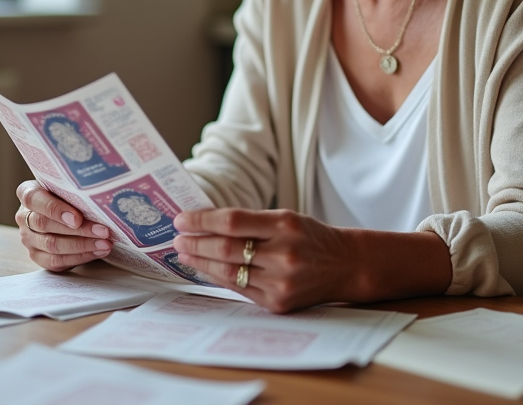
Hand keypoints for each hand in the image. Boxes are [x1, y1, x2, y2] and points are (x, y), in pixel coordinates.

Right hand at [15, 180, 113, 270]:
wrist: (66, 209)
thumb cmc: (69, 194)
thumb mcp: (68, 186)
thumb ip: (74, 189)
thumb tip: (97, 195)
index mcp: (27, 193)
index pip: (33, 199)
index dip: (55, 209)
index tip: (78, 218)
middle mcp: (24, 217)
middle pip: (45, 225)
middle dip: (78, 229)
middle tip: (103, 231)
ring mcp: (29, 239)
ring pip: (52, 245)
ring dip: (83, 245)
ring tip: (105, 243)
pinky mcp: (38, 257)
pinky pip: (57, 261)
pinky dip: (80, 257)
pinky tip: (98, 252)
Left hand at [172, 208, 356, 312]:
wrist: (346, 265)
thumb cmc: (310, 237)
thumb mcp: (285, 218)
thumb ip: (249, 221)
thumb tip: (204, 224)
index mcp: (285, 225)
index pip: (232, 221)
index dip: (202, 220)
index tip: (181, 219)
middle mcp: (284, 254)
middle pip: (226, 249)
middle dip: (196, 243)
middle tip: (176, 238)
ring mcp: (281, 282)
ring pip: (229, 272)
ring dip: (201, 263)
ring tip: (185, 254)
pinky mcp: (278, 303)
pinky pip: (240, 289)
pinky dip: (219, 278)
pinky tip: (206, 270)